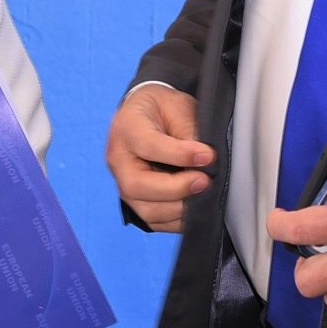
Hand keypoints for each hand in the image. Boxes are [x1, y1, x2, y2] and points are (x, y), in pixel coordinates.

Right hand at [105, 83, 214, 231]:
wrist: (150, 114)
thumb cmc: (163, 109)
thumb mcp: (178, 106)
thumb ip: (189, 132)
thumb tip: (205, 161)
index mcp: (127, 127)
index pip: (147, 145)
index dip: (179, 154)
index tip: (208, 156)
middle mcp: (118, 158)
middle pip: (136, 185)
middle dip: (175, 189)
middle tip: (204, 181)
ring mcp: (124, 182)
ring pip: (145, 209)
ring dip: (179, 208)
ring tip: (203, 194)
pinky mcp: (136, 200)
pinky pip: (154, 221)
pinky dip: (178, 220)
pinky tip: (195, 206)